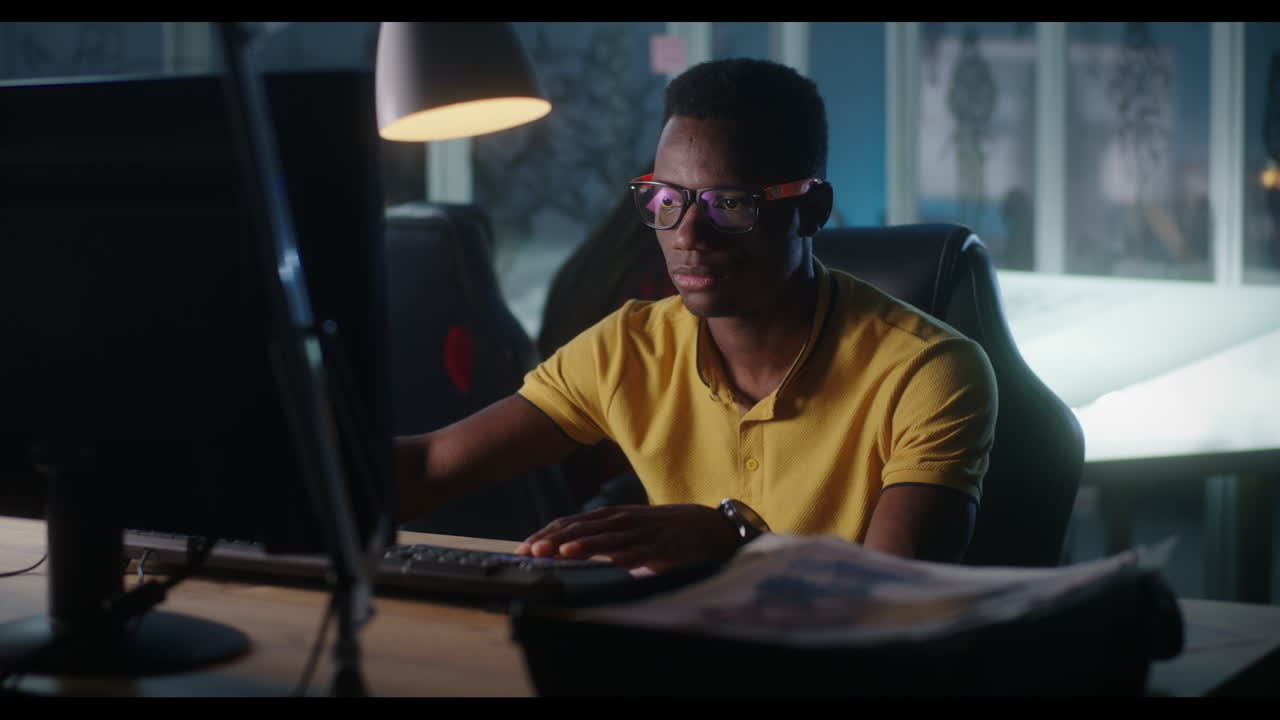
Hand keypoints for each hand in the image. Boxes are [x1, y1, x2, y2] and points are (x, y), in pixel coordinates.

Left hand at [514, 504, 741, 573]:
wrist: (712, 527)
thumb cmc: (669, 530)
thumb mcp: (633, 530)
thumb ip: (607, 540)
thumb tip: (575, 553)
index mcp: (613, 516)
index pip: (572, 522)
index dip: (547, 533)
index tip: (524, 547)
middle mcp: (622, 520)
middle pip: (580, 528)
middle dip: (552, 539)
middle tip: (528, 550)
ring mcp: (639, 532)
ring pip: (601, 537)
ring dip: (574, 545)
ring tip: (551, 553)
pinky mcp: (656, 547)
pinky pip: (629, 551)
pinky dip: (609, 555)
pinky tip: (598, 559)